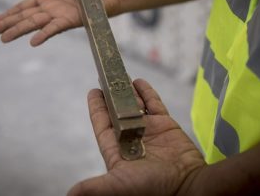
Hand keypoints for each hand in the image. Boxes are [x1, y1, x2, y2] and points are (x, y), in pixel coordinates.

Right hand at [0, 0, 120, 45]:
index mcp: (47, 0)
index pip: (24, 7)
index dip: (9, 13)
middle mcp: (51, 10)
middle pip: (24, 17)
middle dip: (7, 24)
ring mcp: (59, 16)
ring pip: (34, 24)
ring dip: (19, 31)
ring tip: (3, 39)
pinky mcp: (71, 20)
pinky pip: (55, 28)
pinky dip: (44, 34)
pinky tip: (32, 42)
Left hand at [68, 79, 205, 195]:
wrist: (188, 187)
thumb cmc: (151, 188)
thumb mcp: (118, 185)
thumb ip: (94, 187)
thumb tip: (71, 194)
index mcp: (117, 149)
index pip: (103, 124)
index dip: (97, 108)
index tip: (93, 91)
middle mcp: (131, 137)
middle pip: (118, 110)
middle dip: (112, 94)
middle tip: (107, 76)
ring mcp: (149, 130)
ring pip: (135, 105)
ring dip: (128, 90)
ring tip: (121, 75)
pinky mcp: (166, 125)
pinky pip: (154, 104)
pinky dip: (147, 92)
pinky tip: (139, 82)